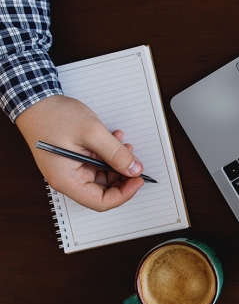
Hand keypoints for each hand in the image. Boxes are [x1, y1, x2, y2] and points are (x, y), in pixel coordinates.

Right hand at [16, 95, 144, 211]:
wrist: (35, 101)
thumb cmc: (54, 116)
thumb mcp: (92, 133)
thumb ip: (116, 154)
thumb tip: (134, 170)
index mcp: (67, 180)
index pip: (100, 202)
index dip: (124, 194)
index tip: (139, 180)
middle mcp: (67, 179)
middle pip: (103, 190)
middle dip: (123, 176)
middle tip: (135, 161)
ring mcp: (70, 170)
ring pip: (103, 176)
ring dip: (117, 163)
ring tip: (124, 145)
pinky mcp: (73, 160)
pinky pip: (96, 164)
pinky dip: (108, 155)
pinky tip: (114, 140)